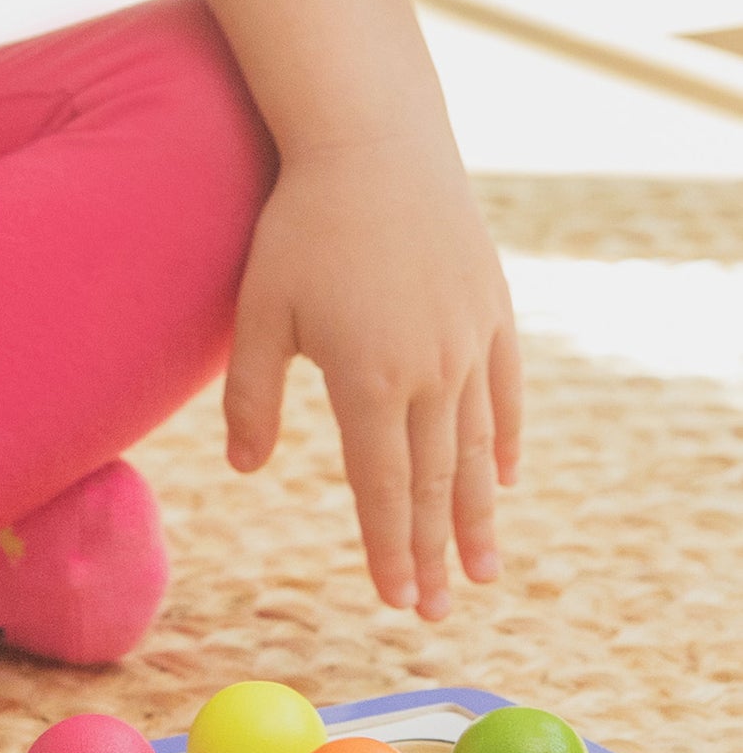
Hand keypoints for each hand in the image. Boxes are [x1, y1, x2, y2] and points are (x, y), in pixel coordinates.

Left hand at [222, 139, 521, 619]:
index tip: (393, 599)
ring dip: (480, 516)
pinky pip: (506, 392)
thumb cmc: (301, 227)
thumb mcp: (259, 314)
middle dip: (434, 554)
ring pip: (478, 449)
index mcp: (369, 381)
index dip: (387, 548)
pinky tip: (507, 481)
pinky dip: (505, 441)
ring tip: (485, 573)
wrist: (374, 139)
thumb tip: (245, 470)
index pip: (381, 487)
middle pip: (434, 484)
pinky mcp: (492, 311)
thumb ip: (251, 398)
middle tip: (436, 613)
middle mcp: (431, 371)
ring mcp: (470, 341)